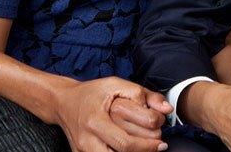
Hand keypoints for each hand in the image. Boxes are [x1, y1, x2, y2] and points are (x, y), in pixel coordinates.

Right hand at [53, 76, 169, 151]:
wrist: (64, 102)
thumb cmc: (92, 93)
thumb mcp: (116, 84)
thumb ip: (142, 94)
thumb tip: (166, 109)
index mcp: (95, 120)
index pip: (127, 140)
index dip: (149, 139)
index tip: (160, 131)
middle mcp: (87, 139)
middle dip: (146, 148)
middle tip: (158, 142)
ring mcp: (83, 150)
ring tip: (146, 146)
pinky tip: (131, 148)